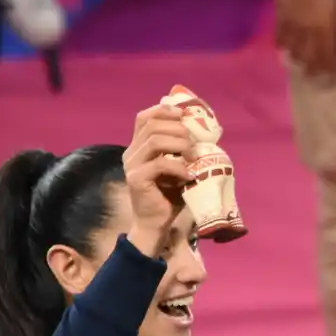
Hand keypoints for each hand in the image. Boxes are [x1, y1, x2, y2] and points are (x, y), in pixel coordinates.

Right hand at [122, 103, 193, 254]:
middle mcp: (131, 152)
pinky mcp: (136, 179)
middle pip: (152, 125)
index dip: (164, 111)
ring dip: (180, 145)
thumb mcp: (178, 168)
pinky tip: (190, 176)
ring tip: (193, 158)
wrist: (156, 224)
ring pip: (155, 140)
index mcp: (138, 146)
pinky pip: (160, 164)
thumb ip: (181, 150)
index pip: (144, 117)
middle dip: (178, 130)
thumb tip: (204, 134)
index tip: (185, 115)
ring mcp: (132, 165)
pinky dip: (179, 167)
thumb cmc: (169, 196)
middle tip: (194, 144)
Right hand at [274, 0, 335, 76]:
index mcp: (325, 29)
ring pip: (294, 48)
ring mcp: (293, 26)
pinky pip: (280, 35)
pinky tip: (281, 49)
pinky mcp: (281, 17)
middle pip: (310, 56)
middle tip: (311, 78)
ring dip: (296, 59)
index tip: (331, 77)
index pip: (328, 54)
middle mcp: (309, 32)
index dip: (330, 67)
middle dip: (311, 69)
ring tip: (297, 66)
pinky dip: (281, 44)